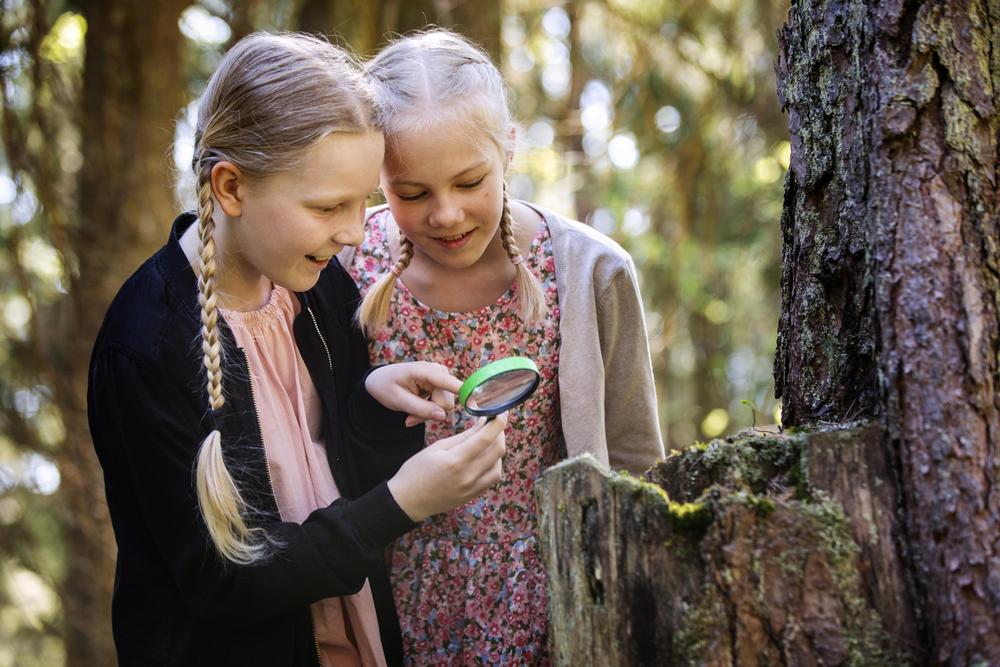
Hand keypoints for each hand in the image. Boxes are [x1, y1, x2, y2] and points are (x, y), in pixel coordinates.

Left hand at [365, 362, 462, 426]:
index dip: (464, 392)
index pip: (449, 383)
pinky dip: (428, 410)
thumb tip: (443, 416)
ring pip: (445, 406)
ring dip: (428, 413)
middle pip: (446, 402)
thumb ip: (421, 409)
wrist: (379, 380)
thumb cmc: (385, 387)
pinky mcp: (441, 385)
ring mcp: (441, 378)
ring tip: (409, 415)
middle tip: (409, 419)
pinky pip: (441, 405)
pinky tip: (414, 412)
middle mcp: (438, 371)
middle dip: (430, 413)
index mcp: (425, 370)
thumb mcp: (398, 401)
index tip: (478, 402)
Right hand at [387, 413, 507, 521]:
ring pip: (499, 465)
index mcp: (455, 461)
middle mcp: (468, 476)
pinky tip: (484, 457)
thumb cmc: (416, 471)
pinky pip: (492, 477)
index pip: (485, 438)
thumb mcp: (436, 448)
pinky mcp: (473, 495)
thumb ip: (462, 437)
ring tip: (487, 441)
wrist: (408, 501)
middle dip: (499, 433)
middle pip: (498, 450)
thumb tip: (482, 424)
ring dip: (497, 450)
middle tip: (492, 424)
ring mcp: (472, 488)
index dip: (498, 422)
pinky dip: (494, 464)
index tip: (500, 412)